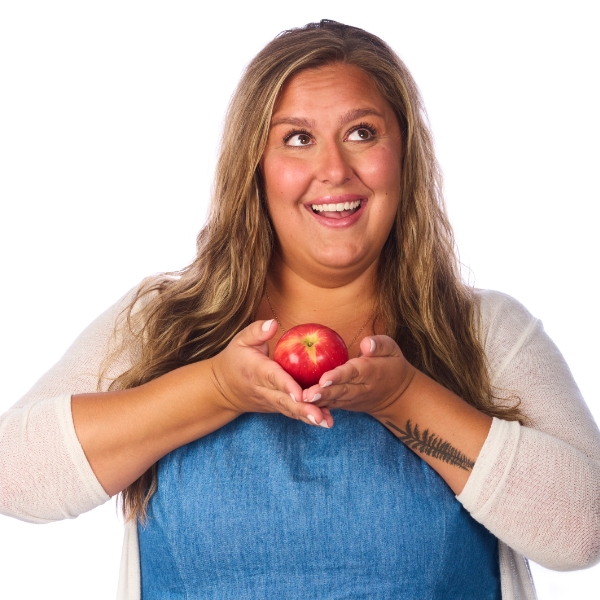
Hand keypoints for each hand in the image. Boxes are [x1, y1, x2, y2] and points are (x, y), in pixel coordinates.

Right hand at [210, 319, 332, 427]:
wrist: (223, 388)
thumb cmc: (235, 358)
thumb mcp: (240, 340)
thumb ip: (257, 331)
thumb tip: (273, 323)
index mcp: (257, 370)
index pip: (273, 378)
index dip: (287, 386)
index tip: (301, 394)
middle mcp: (264, 389)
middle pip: (284, 400)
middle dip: (303, 409)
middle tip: (320, 416)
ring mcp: (270, 401)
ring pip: (289, 410)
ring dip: (308, 417)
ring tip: (327, 422)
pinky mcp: (276, 407)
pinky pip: (291, 412)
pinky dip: (307, 417)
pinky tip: (325, 420)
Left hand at [301, 335, 415, 417]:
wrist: (397, 395)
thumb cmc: (391, 364)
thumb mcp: (392, 350)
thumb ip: (379, 344)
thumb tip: (366, 344)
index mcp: (370, 371)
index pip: (352, 373)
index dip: (338, 376)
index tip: (323, 379)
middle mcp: (361, 388)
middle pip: (340, 390)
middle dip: (323, 393)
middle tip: (306, 395)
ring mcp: (353, 399)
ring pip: (334, 400)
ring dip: (318, 402)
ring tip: (301, 401)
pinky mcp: (346, 404)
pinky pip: (332, 406)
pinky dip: (319, 407)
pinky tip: (302, 405)